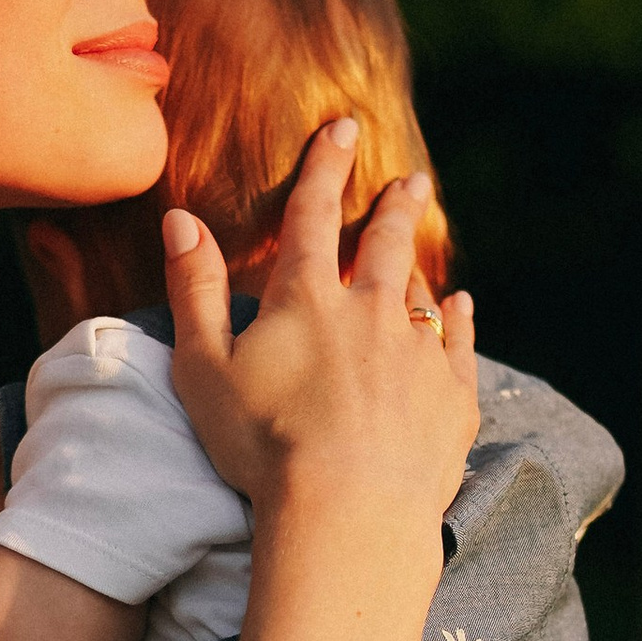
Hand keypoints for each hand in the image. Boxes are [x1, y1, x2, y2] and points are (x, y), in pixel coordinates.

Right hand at [162, 123, 475, 535]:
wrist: (348, 512)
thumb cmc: (263, 447)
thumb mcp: (204, 369)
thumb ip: (194, 290)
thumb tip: (181, 220)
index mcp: (307, 299)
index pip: (313, 213)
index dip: (324, 165)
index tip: (342, 128)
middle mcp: (371, 311)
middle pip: (383, 242)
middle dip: (393, 205)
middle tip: (409, 180)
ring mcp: (419, 353)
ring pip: (419, 290)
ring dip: (417, 261)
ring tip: (418, 245)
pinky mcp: (453, 397)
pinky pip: (460, 343)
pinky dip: (457, 319)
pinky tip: (458, 307)